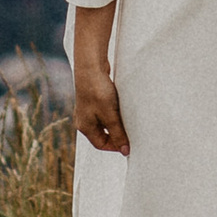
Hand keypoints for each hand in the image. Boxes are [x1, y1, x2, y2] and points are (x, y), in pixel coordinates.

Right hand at [72, 6, 127, 151]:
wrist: (90, 65)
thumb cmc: (98, 91)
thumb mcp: (110, 115)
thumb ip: (118, 133)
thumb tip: (125, 151)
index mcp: (85, 127)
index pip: (101, 144)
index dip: (116, 146)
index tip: (130, 142)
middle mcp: (84, 119)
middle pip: (103, 134)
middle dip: (117, 133)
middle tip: (131, 131)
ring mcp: (88, 109)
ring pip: (105, 122)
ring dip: (117, 121)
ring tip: (128, 118)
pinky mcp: (94, 98)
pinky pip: (106, 111)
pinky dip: (114, 111)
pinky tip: (122, 106)